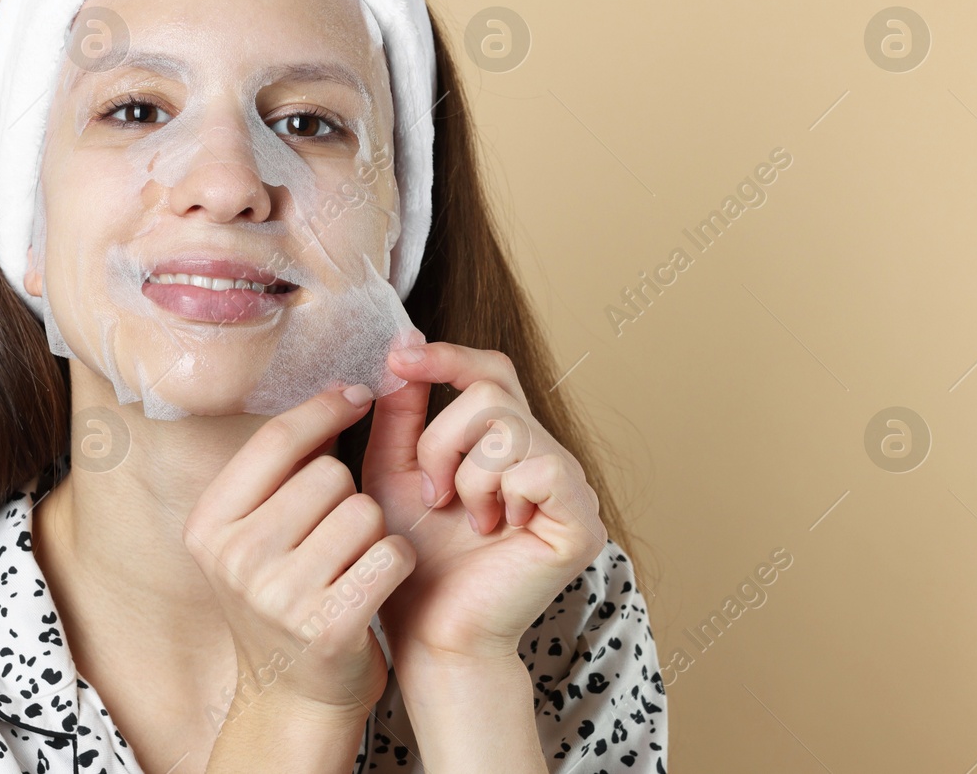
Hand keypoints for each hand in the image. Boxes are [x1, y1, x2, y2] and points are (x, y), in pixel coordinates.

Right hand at [183, 385, 417, 725]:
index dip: (324, 407)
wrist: (294, 695)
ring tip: (352, 561)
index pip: (275, 440)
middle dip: (348, 492)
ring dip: (375, 530)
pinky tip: (378, 582)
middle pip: (328, 474)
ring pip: (365, 511)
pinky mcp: (329, 626)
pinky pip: (391, 554)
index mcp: (209, 525)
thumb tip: (340, 389)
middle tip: (336, 533)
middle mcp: (236, 558)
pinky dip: (397, 561)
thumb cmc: (284, 596)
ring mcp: (279, 596)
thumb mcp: (255, 534)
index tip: (358, 393)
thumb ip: (282, 470)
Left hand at [361, 342, 607, 667]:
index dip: (448, 356)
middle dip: (441, 441)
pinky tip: (496, 531)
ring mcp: (569, 485)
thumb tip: (406, 348)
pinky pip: (541, 467)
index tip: (400, 356)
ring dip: (466, 476)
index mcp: (505, 442)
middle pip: (491, 393)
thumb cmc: (413, 556)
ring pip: (509, 427)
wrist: (431, 628)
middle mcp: (544, 454)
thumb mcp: (394, 471)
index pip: (490, 371)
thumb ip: (402, 412)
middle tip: (433, 494)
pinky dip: (502, 495)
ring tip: (466, 519)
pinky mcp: (582, 520)